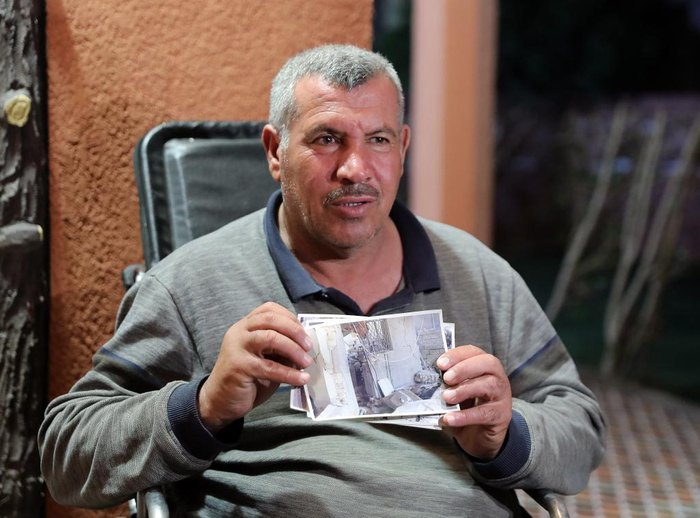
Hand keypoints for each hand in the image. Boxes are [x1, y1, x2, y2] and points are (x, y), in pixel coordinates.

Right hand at [198, 302, 312, 433]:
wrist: (220, 400)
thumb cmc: (247, 377)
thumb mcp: (266, 357)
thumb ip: (281, 347)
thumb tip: (307, 344)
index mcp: (246, 325)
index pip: (269, 310)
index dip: (290, 318)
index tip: (305, 333)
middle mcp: (239, 331)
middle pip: (271, 319)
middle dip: (295, 331)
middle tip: (309, 346)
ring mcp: (236, 347)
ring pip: (271, 338)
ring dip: (294, 350)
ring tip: (307, 362)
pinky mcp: (238, 366)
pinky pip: (269, 367)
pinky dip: (289, 373)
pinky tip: (301, 379)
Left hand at [437, 345, 511, 460]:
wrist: (481, 435)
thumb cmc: (468, 407)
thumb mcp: (456, 391)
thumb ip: (447, 384)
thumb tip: (428, 379)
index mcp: (484, 366)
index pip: (474, 352)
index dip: (457, 355)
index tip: (440, 363)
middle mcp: (497, 377)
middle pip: (488, 363)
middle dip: (464, 368)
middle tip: (446, 378)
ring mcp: (502, 396)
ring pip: (490, 385)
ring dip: (465, 389)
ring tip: (447, 397)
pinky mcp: (501, 415)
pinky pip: (484, 413)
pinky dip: (465, 416)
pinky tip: (449, 418)